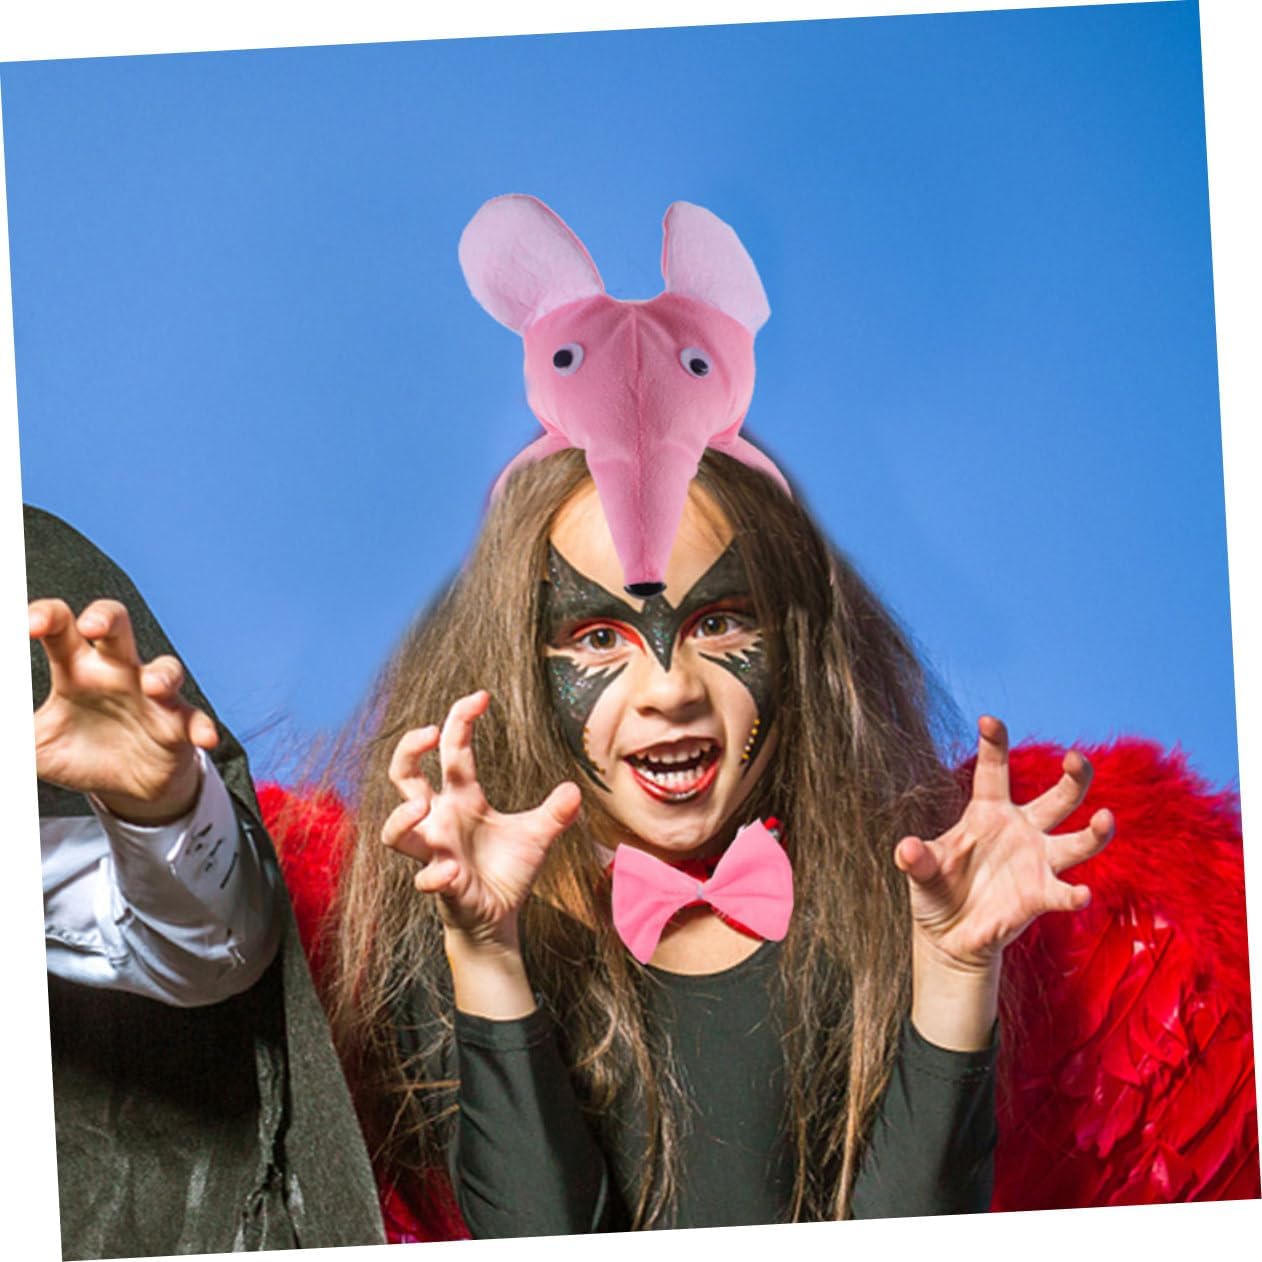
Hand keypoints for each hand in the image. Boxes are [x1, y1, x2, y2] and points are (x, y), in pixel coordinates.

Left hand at [30, 598, 216, 824]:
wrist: (124, 787)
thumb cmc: (78, 751)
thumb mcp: (32, 743)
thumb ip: (11, 727)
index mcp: (77, 668)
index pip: (62, 629)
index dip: (46, 618)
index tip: (26, 626)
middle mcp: (117, 672)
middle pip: (116, 628)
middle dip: (107, 619)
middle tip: (92, 626)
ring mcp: (152, 697)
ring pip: (165, 668)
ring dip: (162, 673)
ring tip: (152, 685)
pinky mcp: (178, 725)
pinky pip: (194, 719)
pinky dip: (201, 726)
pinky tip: (202, 737)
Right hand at [382, 690, 581, 953]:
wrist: (498, 917)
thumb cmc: (507, 869)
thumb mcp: (538, 835)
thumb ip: (555, 813)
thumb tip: (576, 790)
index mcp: (462, 798)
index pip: (453, 750)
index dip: (460, 719)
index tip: (481, 696)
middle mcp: (441, 819)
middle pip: (403, 777)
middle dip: (408, 750)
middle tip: (429, 731)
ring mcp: (435, 851)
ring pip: (396, 832)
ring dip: (401, 817)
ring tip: (420, 806)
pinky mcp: (440, 884)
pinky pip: (426, 878)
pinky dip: (435, 876)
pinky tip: (452, 872)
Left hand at [895, 715, 1113, 972]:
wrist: (950, 935)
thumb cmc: (937, 890)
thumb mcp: (921, 870)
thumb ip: (916, 858)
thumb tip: (906, 850)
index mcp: (988, 812)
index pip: (993, 770)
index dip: (994, 744)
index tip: (989, 719)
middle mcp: (1021, 830)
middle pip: (1059, 797)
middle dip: (1074, 777)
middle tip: (1076, 758)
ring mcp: (1037, 862)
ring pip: (1078, 841)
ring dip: (1095, 832)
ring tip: (1105, 818)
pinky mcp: (1042, 896)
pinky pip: (1064, 892)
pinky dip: (1074, 894)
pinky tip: (1080, 894)